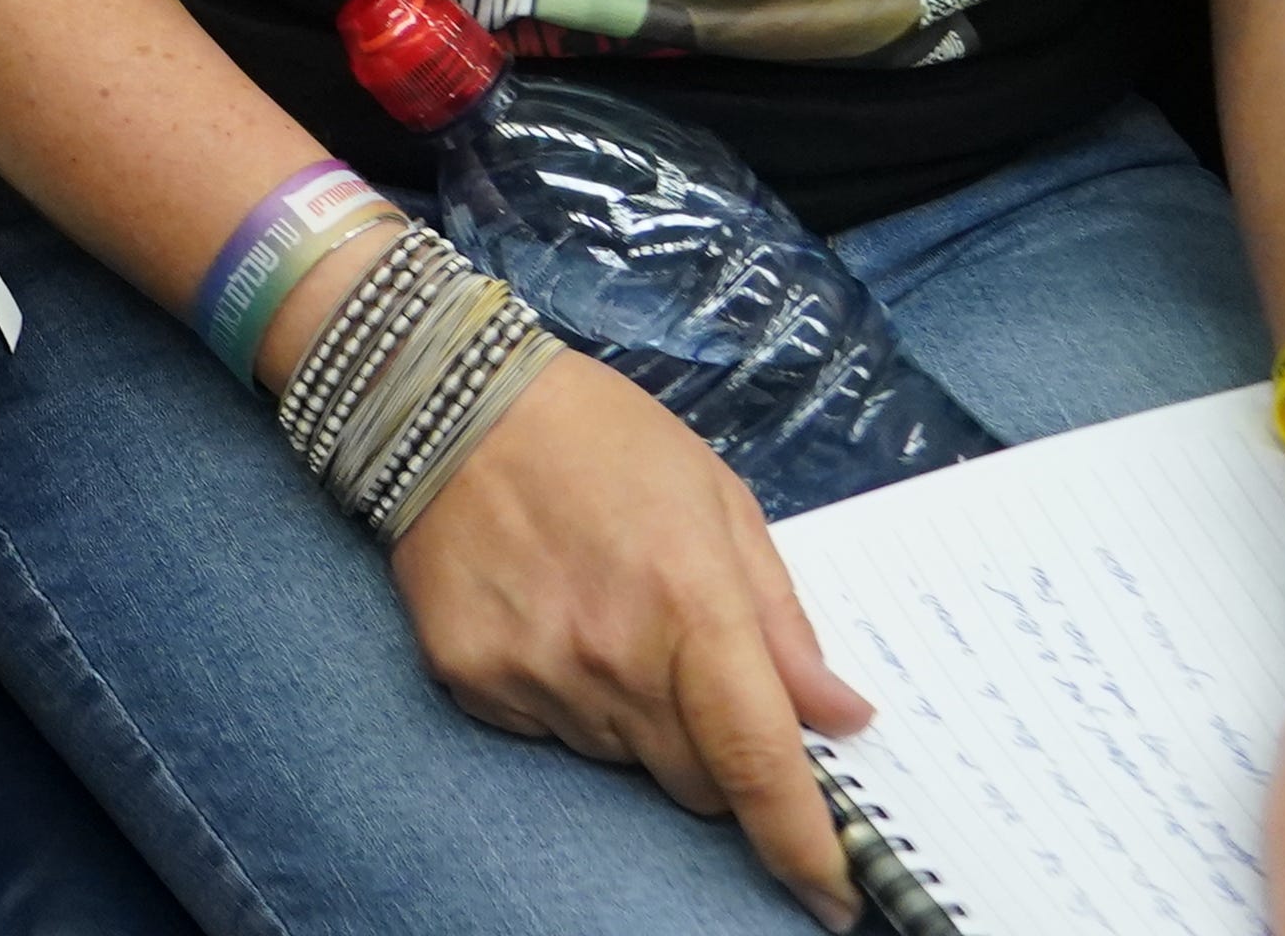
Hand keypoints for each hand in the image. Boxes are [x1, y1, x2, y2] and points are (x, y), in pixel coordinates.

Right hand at [385, 352, 873, 929]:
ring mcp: (535, 672)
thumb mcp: (718, 501)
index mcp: (689, 603)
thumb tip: (841, 717)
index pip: (758, 761)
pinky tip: (542, 616)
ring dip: (632, 717)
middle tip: (688, 666)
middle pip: (695, 783)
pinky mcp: (471, 676)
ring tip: (599, 613)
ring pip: (621, 757)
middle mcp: (612, 655)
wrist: (443, 397)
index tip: (832, 895)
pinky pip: (546, 732)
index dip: (802, 842)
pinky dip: (560, 696)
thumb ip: (781, 619)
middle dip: (713, 751)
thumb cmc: (598, 438)